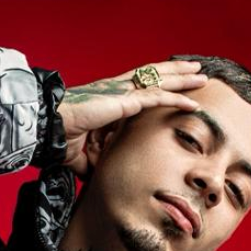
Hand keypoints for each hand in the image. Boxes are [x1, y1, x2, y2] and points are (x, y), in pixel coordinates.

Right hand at [58, 61, 207, 177]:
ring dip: (181, 77)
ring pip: (158, 79)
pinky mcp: (123, 100)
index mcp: (108, 99)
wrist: (51, 128)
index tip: (173, 84)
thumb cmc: (61, 138)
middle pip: (152, 75)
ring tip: (200, 74)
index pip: (138, 87)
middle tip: (194, 71)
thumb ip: (96, 163)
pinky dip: (176, 99)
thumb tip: (100, 179)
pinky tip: (193, 101)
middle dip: (174, 72)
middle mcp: (116, 90)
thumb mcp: (85, 155)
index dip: (156, 83)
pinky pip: (156, 97)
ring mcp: (120, 92)